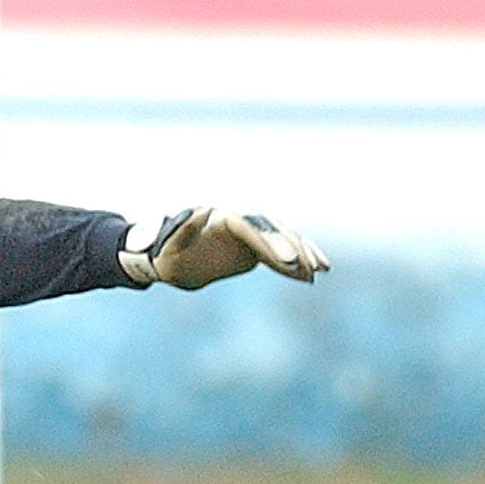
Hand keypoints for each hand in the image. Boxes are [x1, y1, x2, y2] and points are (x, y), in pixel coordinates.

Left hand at [120, 207, 329, 289]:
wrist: (168, 258)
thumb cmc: (165, 255)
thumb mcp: (166, 247)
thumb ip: (182, 229)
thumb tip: (201, 211)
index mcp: (221, 217)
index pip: (251, 227)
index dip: (271, 242)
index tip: (287, 262)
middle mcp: (239, 219)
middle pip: (271, 229)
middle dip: (291, 248)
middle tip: (306, 270)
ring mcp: (250, 231)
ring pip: (282, 237)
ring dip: (302, 253)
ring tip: (318, 272)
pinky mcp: (256, 245)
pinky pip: (282, 250)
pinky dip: (299, 258)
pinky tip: (316, 271)